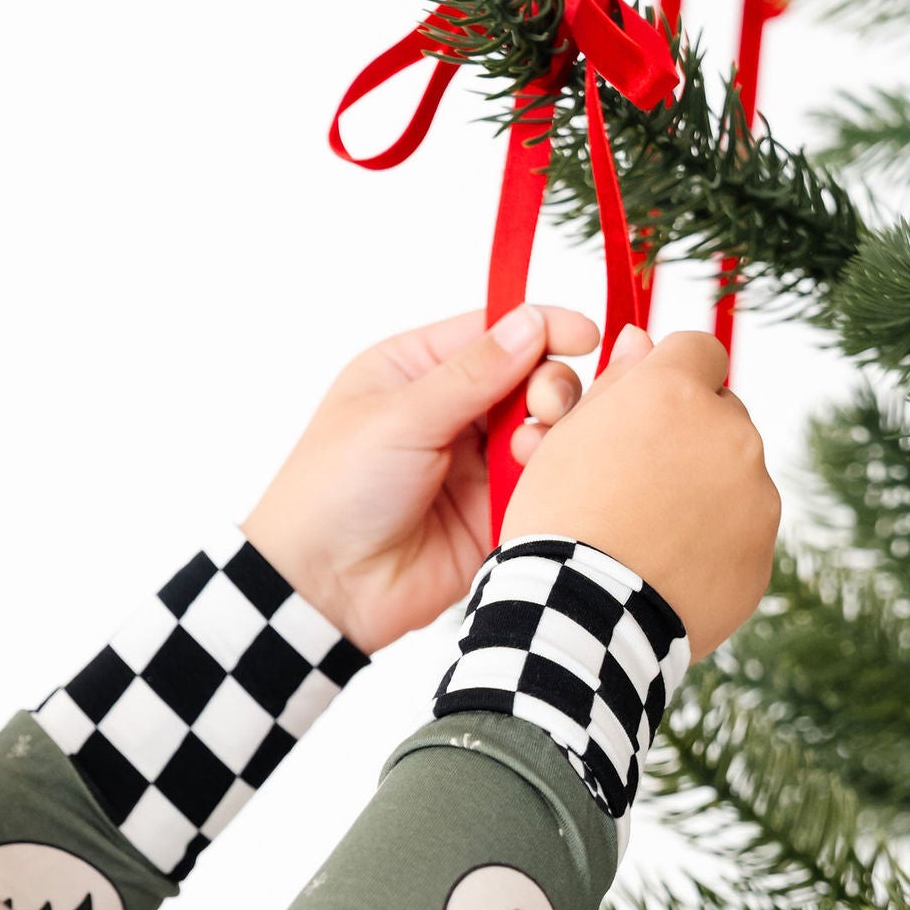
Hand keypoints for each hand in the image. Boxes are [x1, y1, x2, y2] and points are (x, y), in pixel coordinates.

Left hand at [241, 302, 598, 653]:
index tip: (585, 337)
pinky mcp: (493, 512)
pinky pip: (539, 484)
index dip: (541, 329)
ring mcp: (475, 463)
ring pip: (542, 430)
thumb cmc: (337, 489)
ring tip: (531, 450)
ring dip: (551, 431)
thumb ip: (473, 373)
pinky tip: (538, 481)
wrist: (325, 587)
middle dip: (549, 384)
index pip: (493, 331)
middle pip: (528, 377)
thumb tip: (531, 322)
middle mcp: (450, 411)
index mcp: (415, 370)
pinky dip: (549, 477)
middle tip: (545, 405)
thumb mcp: (400, 416)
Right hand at [499, 325, 780, 659]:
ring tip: (653, 534)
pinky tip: (672, 567)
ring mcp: (755, 496)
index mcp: (675, 391)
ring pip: (738, 475)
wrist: (580, 616)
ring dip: (707, 491)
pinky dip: (717, 544)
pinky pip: (743, 534)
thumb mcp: (568, 438)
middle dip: (691, 438)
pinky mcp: (761, 554)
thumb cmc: (561, 522)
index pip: (700, 350)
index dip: (673, 376)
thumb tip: (641, 339)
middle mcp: (729, 432)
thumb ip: (617, 382)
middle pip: (722, 415)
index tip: (649, 409)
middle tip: (641, 483)